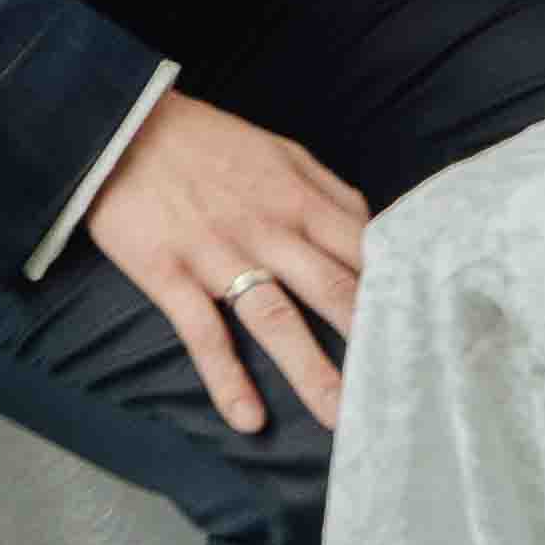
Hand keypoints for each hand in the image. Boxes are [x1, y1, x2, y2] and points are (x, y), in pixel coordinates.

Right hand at [80, 90, 371, 439]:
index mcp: (298, 197)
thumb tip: (373, 233)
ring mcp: (217, 253)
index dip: (395, 292)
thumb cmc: (207, 141)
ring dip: (310, 371)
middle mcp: (267, 228)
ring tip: (340, 419)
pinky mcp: (169, 273)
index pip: (362, 251)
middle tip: (399, 391)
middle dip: (368, 341)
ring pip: (275, 318)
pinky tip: (248, 419)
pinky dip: (225, 377)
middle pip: (330, 290)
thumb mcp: (279, 150)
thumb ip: (329, 193)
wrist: (120, 125)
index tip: (423, 332)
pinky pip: (203, 332)